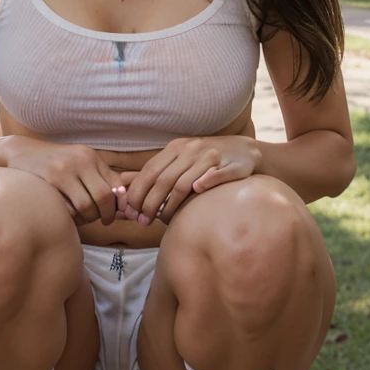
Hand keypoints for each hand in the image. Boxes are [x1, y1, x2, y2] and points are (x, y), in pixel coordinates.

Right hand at [3, 135, 124, 226]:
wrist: (20, 152)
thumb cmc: (54, 163)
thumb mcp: (79, 164)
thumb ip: (100, 179)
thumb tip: (122, 206)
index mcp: (91, 157)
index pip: (116, 185)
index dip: (119, 205)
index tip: (113, 215)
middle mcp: (80, 160)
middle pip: (104, 196)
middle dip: (105, 214)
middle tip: (101, 221)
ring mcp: (63, 169)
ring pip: (86, 205)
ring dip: (87, 218)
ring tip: (82, 218)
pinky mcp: (48, 180)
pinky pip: (67, 208)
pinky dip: (70, 217)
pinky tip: (67, 215)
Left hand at [115, 136, 261, 225]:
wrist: (245, 150)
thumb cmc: (206, 160)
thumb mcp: (179, 160)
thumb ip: (156, 172)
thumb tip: (124, 186)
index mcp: (176, 148)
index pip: (150, 171)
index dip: (138, 192)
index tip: (132, 211)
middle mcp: (192, 150)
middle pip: (164, 179)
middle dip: (150, 203)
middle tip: (143, 221)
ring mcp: (212, 157)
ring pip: (185, 182)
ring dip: (171, 204)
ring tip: (162, 220)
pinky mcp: (232, 166)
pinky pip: (215, 175)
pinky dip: (204, 183)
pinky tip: (196, 194)